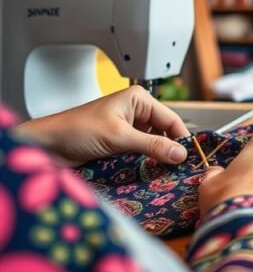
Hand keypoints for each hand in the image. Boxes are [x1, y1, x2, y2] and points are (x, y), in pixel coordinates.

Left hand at [14, 86, 188, 165]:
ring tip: (163, 171)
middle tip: (177, 168)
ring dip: (156, 157)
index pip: (171, 119)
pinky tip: (147, 171)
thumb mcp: (119, 137)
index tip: (189, 158)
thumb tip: (179, 154)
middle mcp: (135, 111)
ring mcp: (127, 127)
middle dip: (169, 148)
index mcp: (138, 99)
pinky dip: (144, 161)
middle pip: (164, 132)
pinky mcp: (119, 142)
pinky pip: (140, 152)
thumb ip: (152, 145)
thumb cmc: (76, 130)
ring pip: (153, 143)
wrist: (45, 145)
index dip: (181, 138)